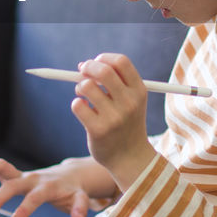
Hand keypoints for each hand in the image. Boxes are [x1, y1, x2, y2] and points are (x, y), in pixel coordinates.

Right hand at [0, 154, 115, 216]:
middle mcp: (32, 179)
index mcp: (47, 187)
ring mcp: (22, 175)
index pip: (34, 198)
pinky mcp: (14, 174)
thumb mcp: (80, 198)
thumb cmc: (72, 190)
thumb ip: (80, 207)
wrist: (70, 176)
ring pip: (2, 167)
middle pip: (14, 184)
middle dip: (0, 197)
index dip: (24, 209)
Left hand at [71, 54, 156, 189]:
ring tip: (83, 96)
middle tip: (82, 72)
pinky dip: (77, 104)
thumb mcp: (131, 101)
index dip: (104, 58)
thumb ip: (114, 82)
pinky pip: (78, 105)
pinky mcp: (99, 130)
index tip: (96, 62)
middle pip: (103, 71)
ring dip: (80, 87)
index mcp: (139, 91)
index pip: (121, 62)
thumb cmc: (126, 124)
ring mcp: (114, 117)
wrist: (130, 159)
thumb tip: (83, 65)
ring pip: (86, 86)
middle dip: (88, 67)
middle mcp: (129, 103)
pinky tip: (84, 112)